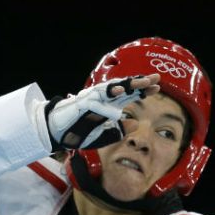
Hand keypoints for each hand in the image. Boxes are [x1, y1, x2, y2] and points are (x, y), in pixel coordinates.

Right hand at [45, 74, 160, 149]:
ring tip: (144, 81)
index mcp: (109, 105)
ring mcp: (94, 98)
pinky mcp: (85, 101)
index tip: (157, 88)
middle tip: (156, 78)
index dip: (143, 91)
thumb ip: (119, 130)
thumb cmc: (79, 132)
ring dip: (129, 84)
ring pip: (115, 87)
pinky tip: (122, 90)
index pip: (129, 96)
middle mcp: (103, 99)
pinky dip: (110, 92)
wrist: (58, 133)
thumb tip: (136, 123)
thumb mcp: (103, 135)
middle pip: (125, 88)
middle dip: (141, 83)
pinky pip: (100, 95)